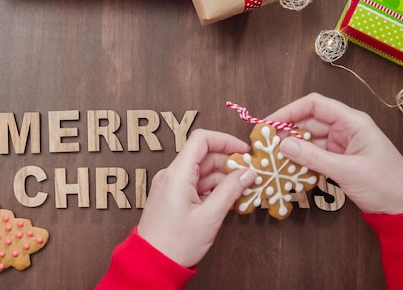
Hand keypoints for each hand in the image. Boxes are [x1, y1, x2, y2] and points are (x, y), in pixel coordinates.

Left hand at [137, 129, 256, 267]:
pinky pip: (195, 184)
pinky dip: (212, 188)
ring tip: (243, 191)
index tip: (245, 152)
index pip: (201, 139)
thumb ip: (230, 191)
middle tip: (250, 176)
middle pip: (203, 155)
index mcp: (177, 174)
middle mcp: (171, 175)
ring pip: (201, 171)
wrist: (152, 262)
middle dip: (228, 163)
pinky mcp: (172, 196)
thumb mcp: (210, 217)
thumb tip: (248, 173)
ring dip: (222, 178)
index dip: (225, 140)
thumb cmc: (176, 243)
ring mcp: (170, 185)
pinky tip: (227, 200)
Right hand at [266, 93, 402, 214]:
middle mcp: (345, 129)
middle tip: (265, 144)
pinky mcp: (339, 160)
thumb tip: (282, 145)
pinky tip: (288, 168)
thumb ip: (313, 157)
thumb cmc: (385, 185)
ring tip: (273, 157)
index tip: (268, 123)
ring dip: (292, 148)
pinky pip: (314, 154)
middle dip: (287, 131)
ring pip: (309, 139)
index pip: (315, 105)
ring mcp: (342, 145)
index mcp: (352, 122)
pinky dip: (300, 160)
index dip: (289, 111)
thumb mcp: (347, 170)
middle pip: (308, 121)